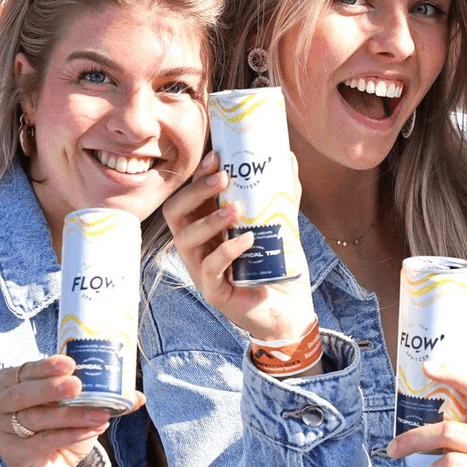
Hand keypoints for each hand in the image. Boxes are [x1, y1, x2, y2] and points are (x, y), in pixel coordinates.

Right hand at [0, 356, 143, 466]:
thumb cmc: (56, 423)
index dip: (45, 366)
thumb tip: (137, 396)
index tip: (70, 363)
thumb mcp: (72, 403)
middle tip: (77, 385)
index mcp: (9, 381)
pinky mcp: (12, 453)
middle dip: (51, 388)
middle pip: (22, 394)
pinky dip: (71, 434)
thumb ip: (98, 392)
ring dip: (71, 415)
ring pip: (37, 419)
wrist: (46, 464)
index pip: (25, 370)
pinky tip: (92, 429)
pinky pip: (43, 441)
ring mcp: (0, 430)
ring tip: (101, 412)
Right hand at [162, 151, 316, 342]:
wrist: (290, 310)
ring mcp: (201, 269)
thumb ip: (282, 195)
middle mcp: (198, 246)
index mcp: (208, 227)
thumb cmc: (279, 267)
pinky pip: (210, 268)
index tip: (217, 156)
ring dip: (210, 220)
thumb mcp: (281, 224)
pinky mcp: (213, 291)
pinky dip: (227, 250)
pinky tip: (248, 240)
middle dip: (196, 191)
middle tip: (224, 178)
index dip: (199, 175)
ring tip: (237, 209)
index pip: (191, 196)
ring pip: (185, 239)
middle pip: (175, 213)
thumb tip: (287, 157)